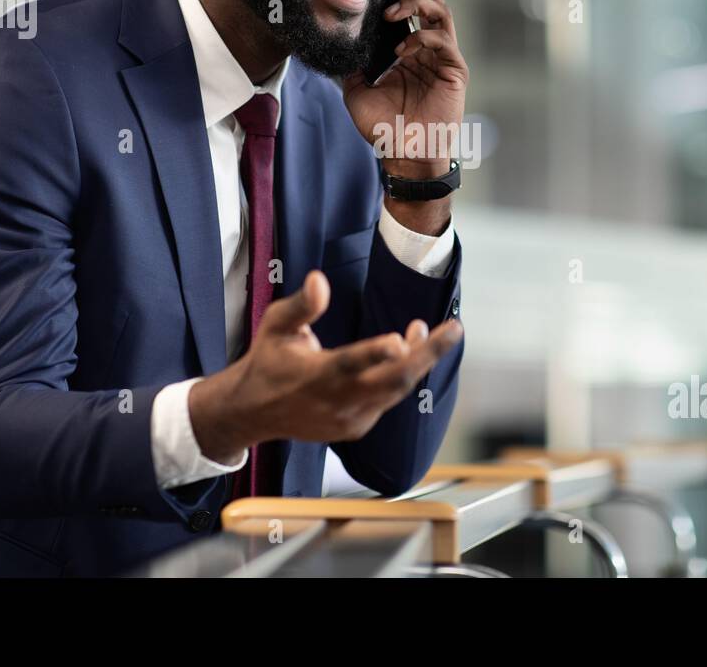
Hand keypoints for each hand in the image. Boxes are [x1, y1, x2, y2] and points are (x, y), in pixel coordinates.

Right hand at [189, 270, 462, 454]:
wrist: (253, 412)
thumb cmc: (269, 360)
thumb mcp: (276, 325)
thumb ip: (301, 306)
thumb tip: (319, 279)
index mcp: (316, 375)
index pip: (350, 364)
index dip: (376, 354)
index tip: (399, 339)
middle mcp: (338, 401)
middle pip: (394, 381)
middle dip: (428, 355)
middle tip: (453, 329)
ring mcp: (351, 418)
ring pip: (398, 390)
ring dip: (420, 360)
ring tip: (432, 330)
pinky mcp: (358, 427)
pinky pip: (389, 400)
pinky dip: (402, 376)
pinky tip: (406, 351)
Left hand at [341, 0, 468, 180]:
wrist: (403, 155)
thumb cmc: (383, 127)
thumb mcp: (356, 90)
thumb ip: (351, 64)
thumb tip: (337, 41)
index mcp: (409, 51)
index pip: (408, 11)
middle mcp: (429, 50)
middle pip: (430, 2)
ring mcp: (444, 59)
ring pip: (441, 14)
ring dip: (417, 5)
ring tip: (393, 11)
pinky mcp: (455, 71)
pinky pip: (443, 41)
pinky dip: (423, 37)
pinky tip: (403, 48)